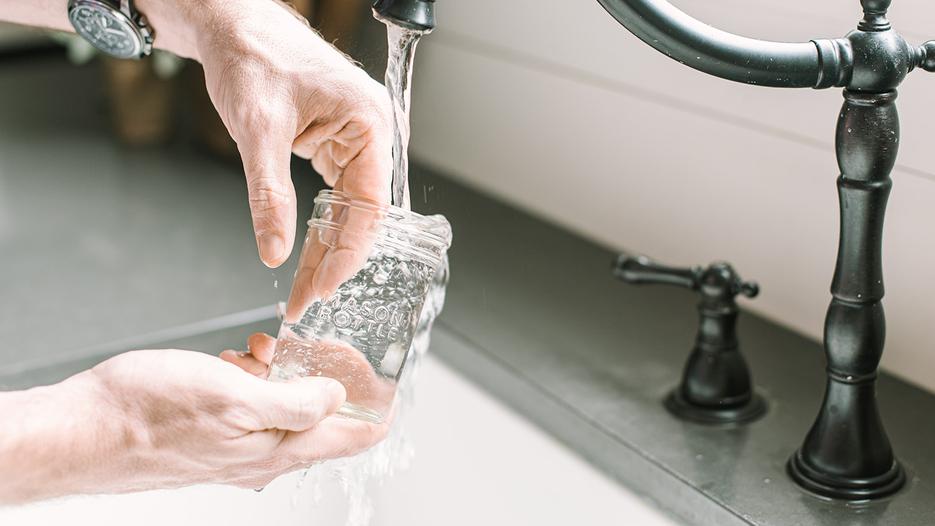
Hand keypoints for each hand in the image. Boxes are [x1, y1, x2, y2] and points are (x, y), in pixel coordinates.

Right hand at [0, 345, 387, 502]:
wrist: (78, 432)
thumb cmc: (144, 414)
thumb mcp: (234, 396)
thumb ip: (296, 401)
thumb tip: (338, 396)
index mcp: (278, 451)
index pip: (357, 437)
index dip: (381, 405)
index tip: (388, 374)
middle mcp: (263, 457)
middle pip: (324, 418)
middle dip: (325, 375)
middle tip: (310, 345)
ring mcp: (238, 449)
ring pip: (285, 407)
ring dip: (283, 372)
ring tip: (257, 348)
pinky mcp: (213, 437)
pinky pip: (251, 407)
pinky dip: (252, 378)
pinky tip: (233, 361)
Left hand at [196, 0, 392, 267]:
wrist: (233, 26)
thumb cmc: (253, 57)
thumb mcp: (257, 131)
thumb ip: (268, 195)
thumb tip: (273, 251)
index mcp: (370, 123)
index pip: (370, 206)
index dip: (348, 253)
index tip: (323, 288)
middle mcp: (372, 132)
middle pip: (362, 213)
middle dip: (335, 258)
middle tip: (307, 298)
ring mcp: (356, 138)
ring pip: (348, 208)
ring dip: (327, 246)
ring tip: (304, 286)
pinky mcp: (337, 142)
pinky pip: (335, 193)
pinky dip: (320, 224)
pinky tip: (307, 253)